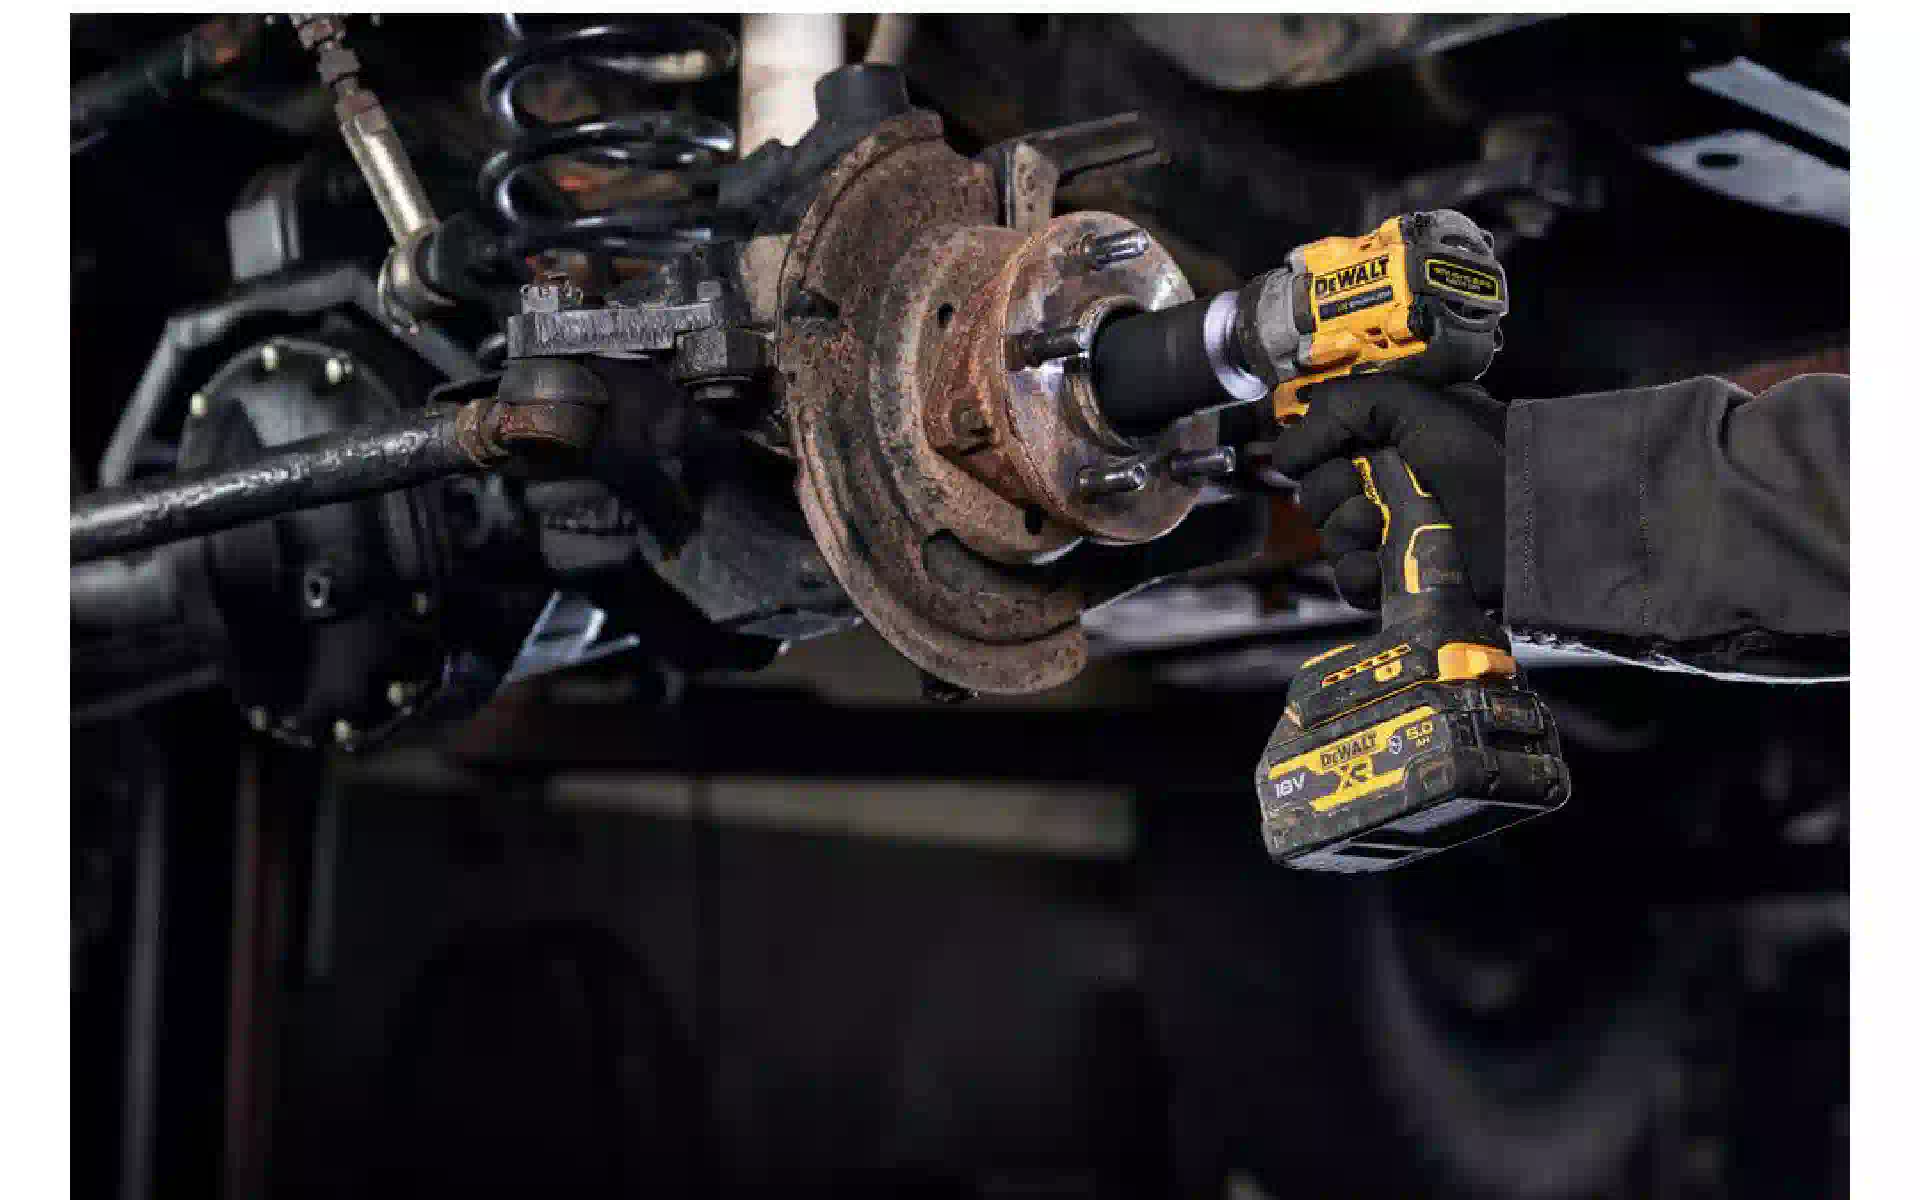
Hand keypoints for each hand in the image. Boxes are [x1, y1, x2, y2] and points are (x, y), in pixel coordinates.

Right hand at [1266, 374, 1507, 610]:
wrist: (1535, 532)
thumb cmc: (1490, 460)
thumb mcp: (1420, 404)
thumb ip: (1348, 403)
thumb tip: (1288, 448)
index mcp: (1396, 436)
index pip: (1325, 441)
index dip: (1314, 447)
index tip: (1323, 450)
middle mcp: (1392, 482)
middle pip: (1319, 489)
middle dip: (1328, 490)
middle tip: (1359, 490)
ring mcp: (1396, 533)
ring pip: (1331, 535)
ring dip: (1341, 531)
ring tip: (1374, 526)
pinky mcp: (1400, 580)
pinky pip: (1351, 580)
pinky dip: (1355, 573)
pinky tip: (1373, 565)